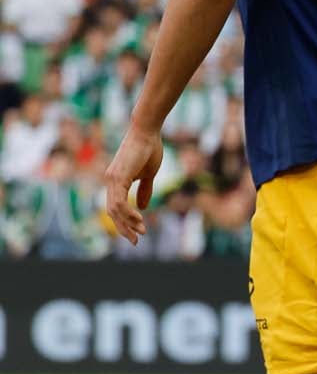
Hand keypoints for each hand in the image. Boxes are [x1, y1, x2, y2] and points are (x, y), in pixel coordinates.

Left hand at [102, 127, 163, 244]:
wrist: (147, 132)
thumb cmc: (149, 149)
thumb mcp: (148, 174)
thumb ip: (145, 190)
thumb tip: (143, 207)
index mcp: (117, 181)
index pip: (116, 207)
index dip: (125, 222)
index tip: (138, 233)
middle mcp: (110, 180)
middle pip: (113, 212)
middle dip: (124, 228)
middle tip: (136, 241)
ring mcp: (112, 179)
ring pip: (115, 209)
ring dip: (128, 223)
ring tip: (141, 232)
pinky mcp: (118, 177)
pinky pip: (119, 201)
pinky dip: (128, 212)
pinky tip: (139, 219)